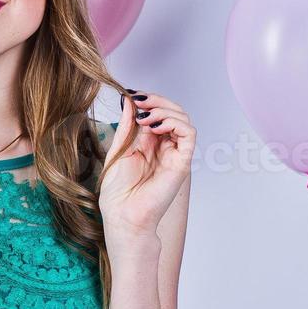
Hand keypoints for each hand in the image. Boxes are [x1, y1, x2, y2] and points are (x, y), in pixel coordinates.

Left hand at [98, 91, 194, 237]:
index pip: (157, 112)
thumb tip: (129, 100)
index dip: (148, 100)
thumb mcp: (119, 148)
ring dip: (165, 109)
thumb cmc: (118, 191)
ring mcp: (174, 154)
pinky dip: (175, 122)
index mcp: (149, 143)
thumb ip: (127, 125)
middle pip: (173, 112)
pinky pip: (189, 134)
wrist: (122, 214)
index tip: (131, 94)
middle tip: (139, 100)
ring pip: (183, 119)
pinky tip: (156, 125)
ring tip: (145, 116)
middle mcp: (164, 147)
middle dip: (157, 101)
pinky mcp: (181, 162)